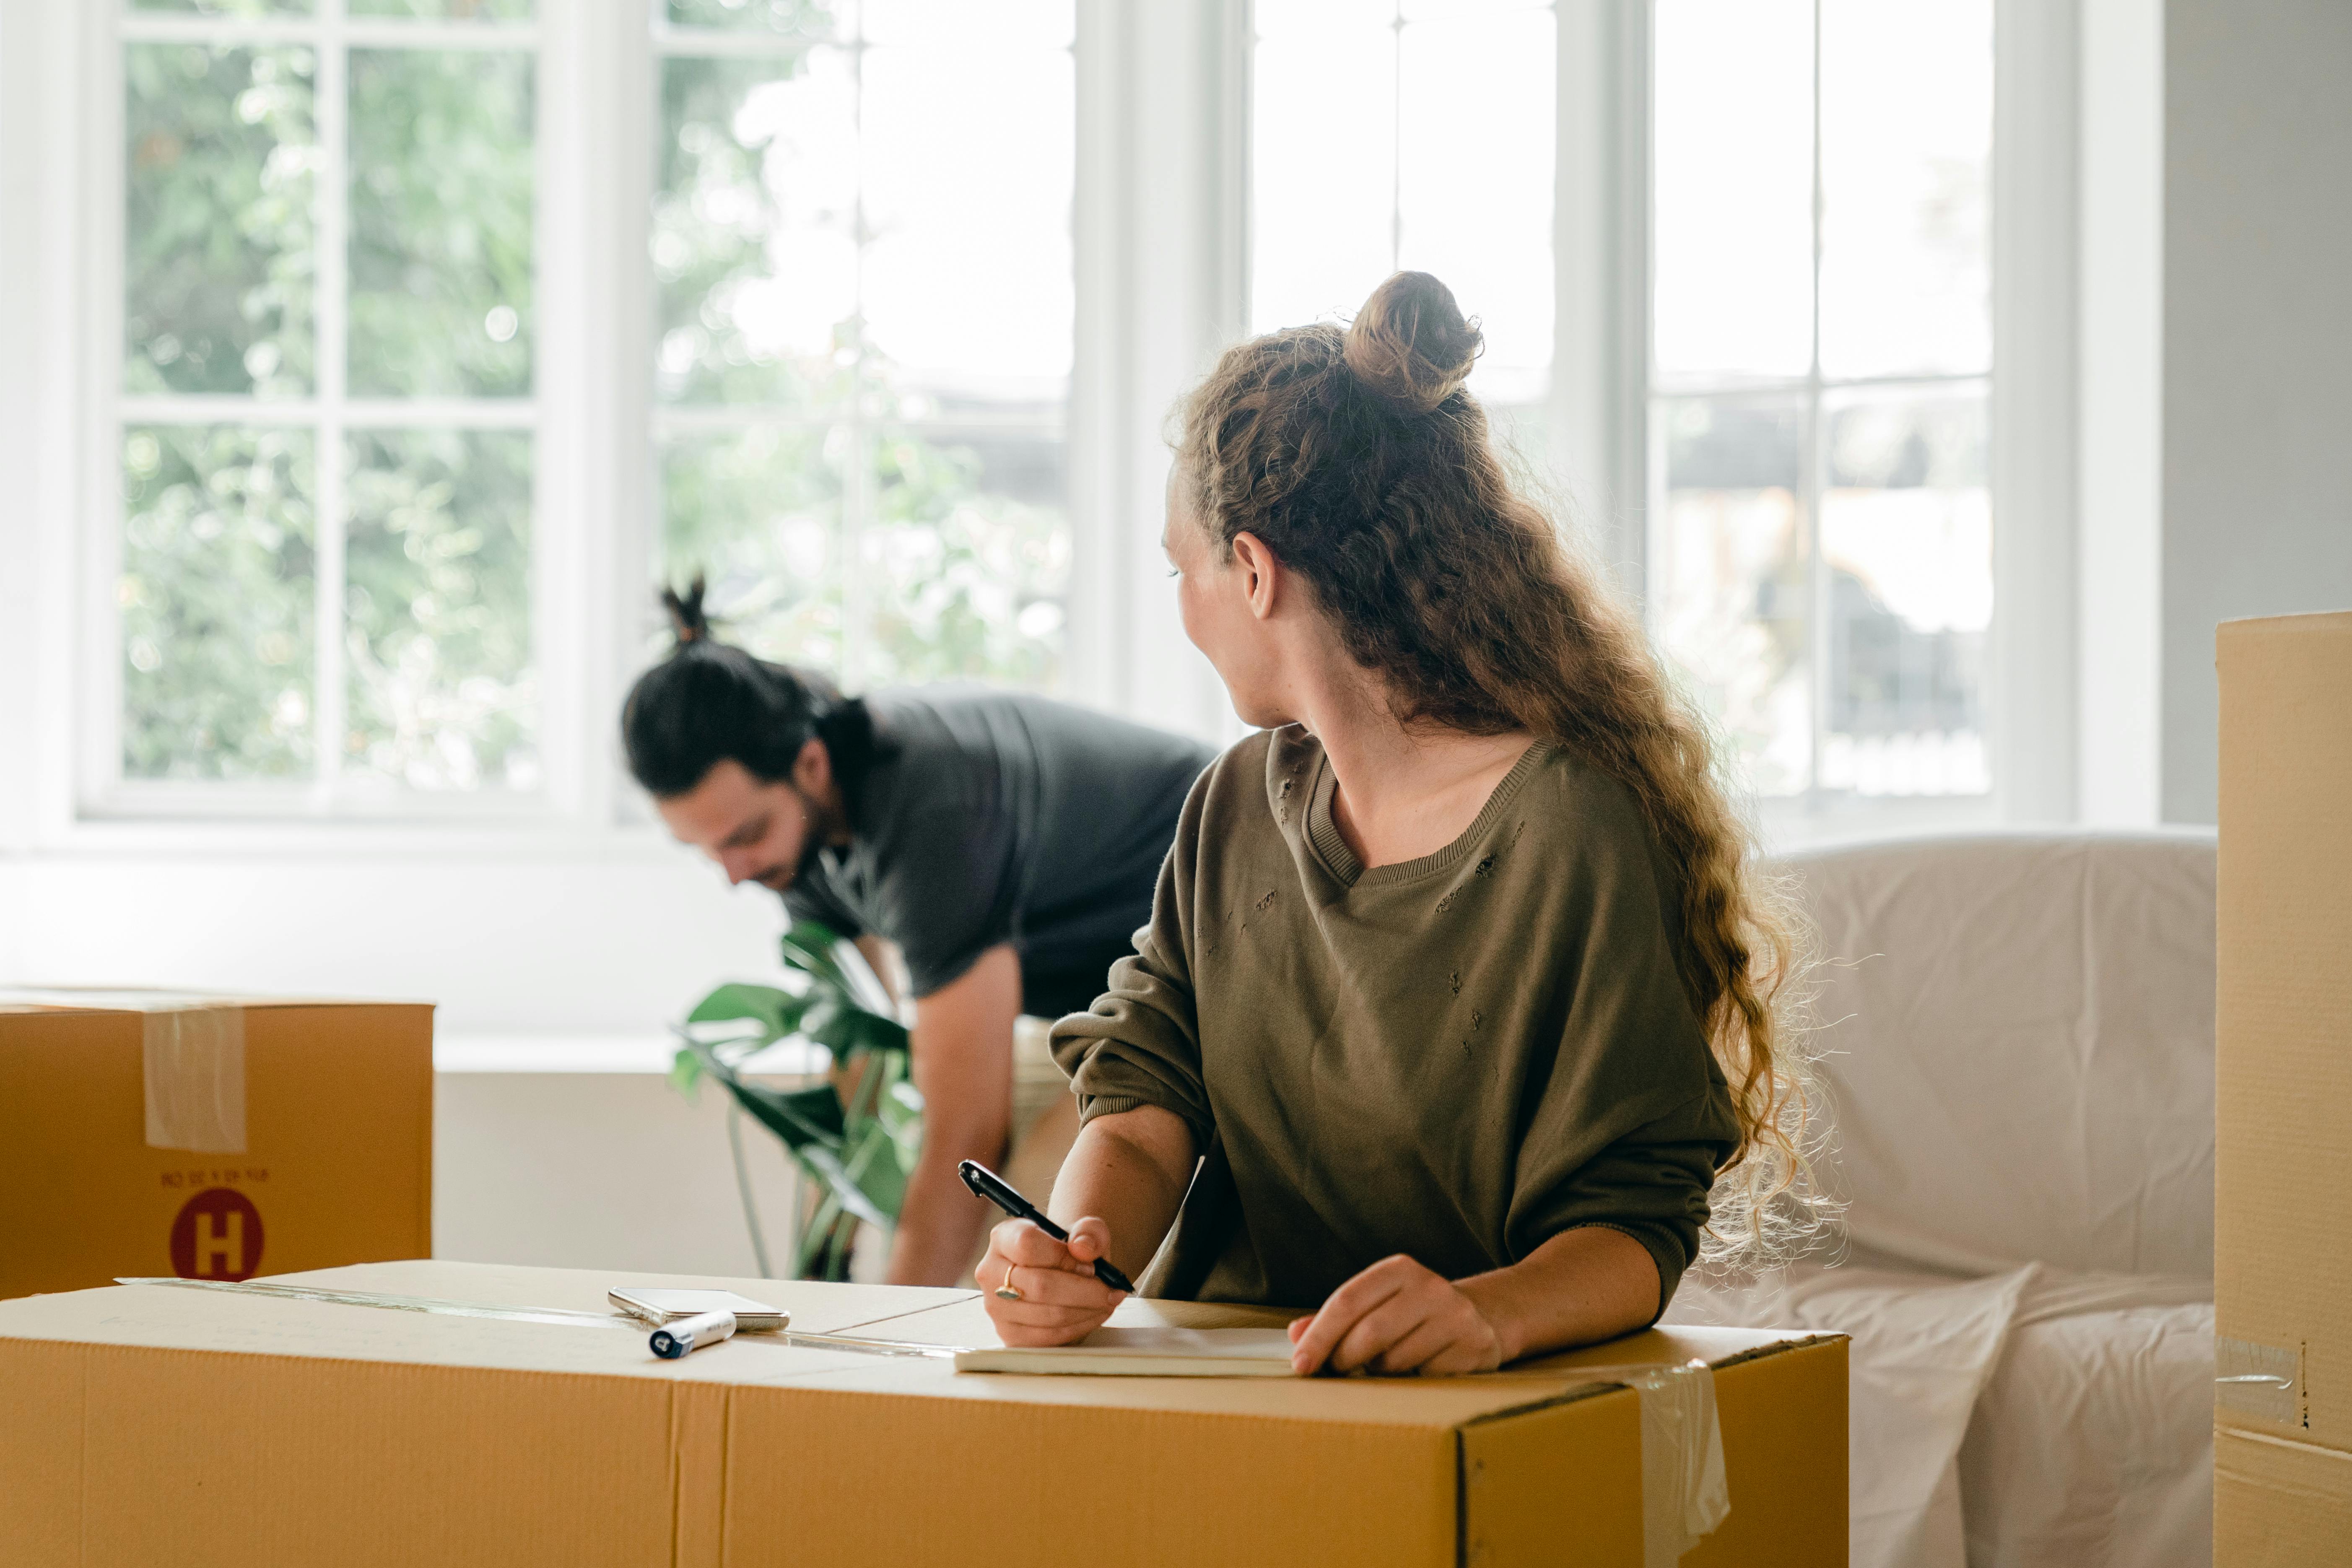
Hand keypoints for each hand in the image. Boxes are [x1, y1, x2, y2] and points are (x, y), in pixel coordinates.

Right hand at [978, 1217, 1127, 1345]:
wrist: (1061, 1274)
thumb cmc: (1070, 1251)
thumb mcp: (1085, 1231)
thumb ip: (1089, 1232)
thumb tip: (1082, 1249)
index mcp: (1003, 1238)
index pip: (1027, 1244)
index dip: (1064, 1257)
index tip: (1091, 1264)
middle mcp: (991, 1272)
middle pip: (1040, 1285)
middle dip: (1085, 1290)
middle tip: (1110, 1290)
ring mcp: (996, 1307)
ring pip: (1048, 1315)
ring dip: (1087, 1310)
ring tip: (1106, 1301)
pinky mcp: (1010, 1335)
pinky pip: (1050, 1337)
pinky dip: (1079, 1327)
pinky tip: (1093, 1315)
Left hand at [1287, 1254, 1504, 1376]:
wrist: (1483, 1317)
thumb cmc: (1414, 1314)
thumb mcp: (1377, 1303)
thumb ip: (1336, 1318)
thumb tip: (1296, 1334)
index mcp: (1399, 1270)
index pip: (1348, 1301)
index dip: (1319, 1336)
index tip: (1301, 1364)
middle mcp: (1430, 1288)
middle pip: (1370, 1333)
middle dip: (1344, 1359)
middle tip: (1336, 1371)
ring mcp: (1457, 1318)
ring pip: (1396, 1361)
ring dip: (1379, 1372)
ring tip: (1386, 1364)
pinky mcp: (1474, 1348)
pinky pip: (1424, 1378)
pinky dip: (1411, 1382)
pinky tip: (1419, 1369)